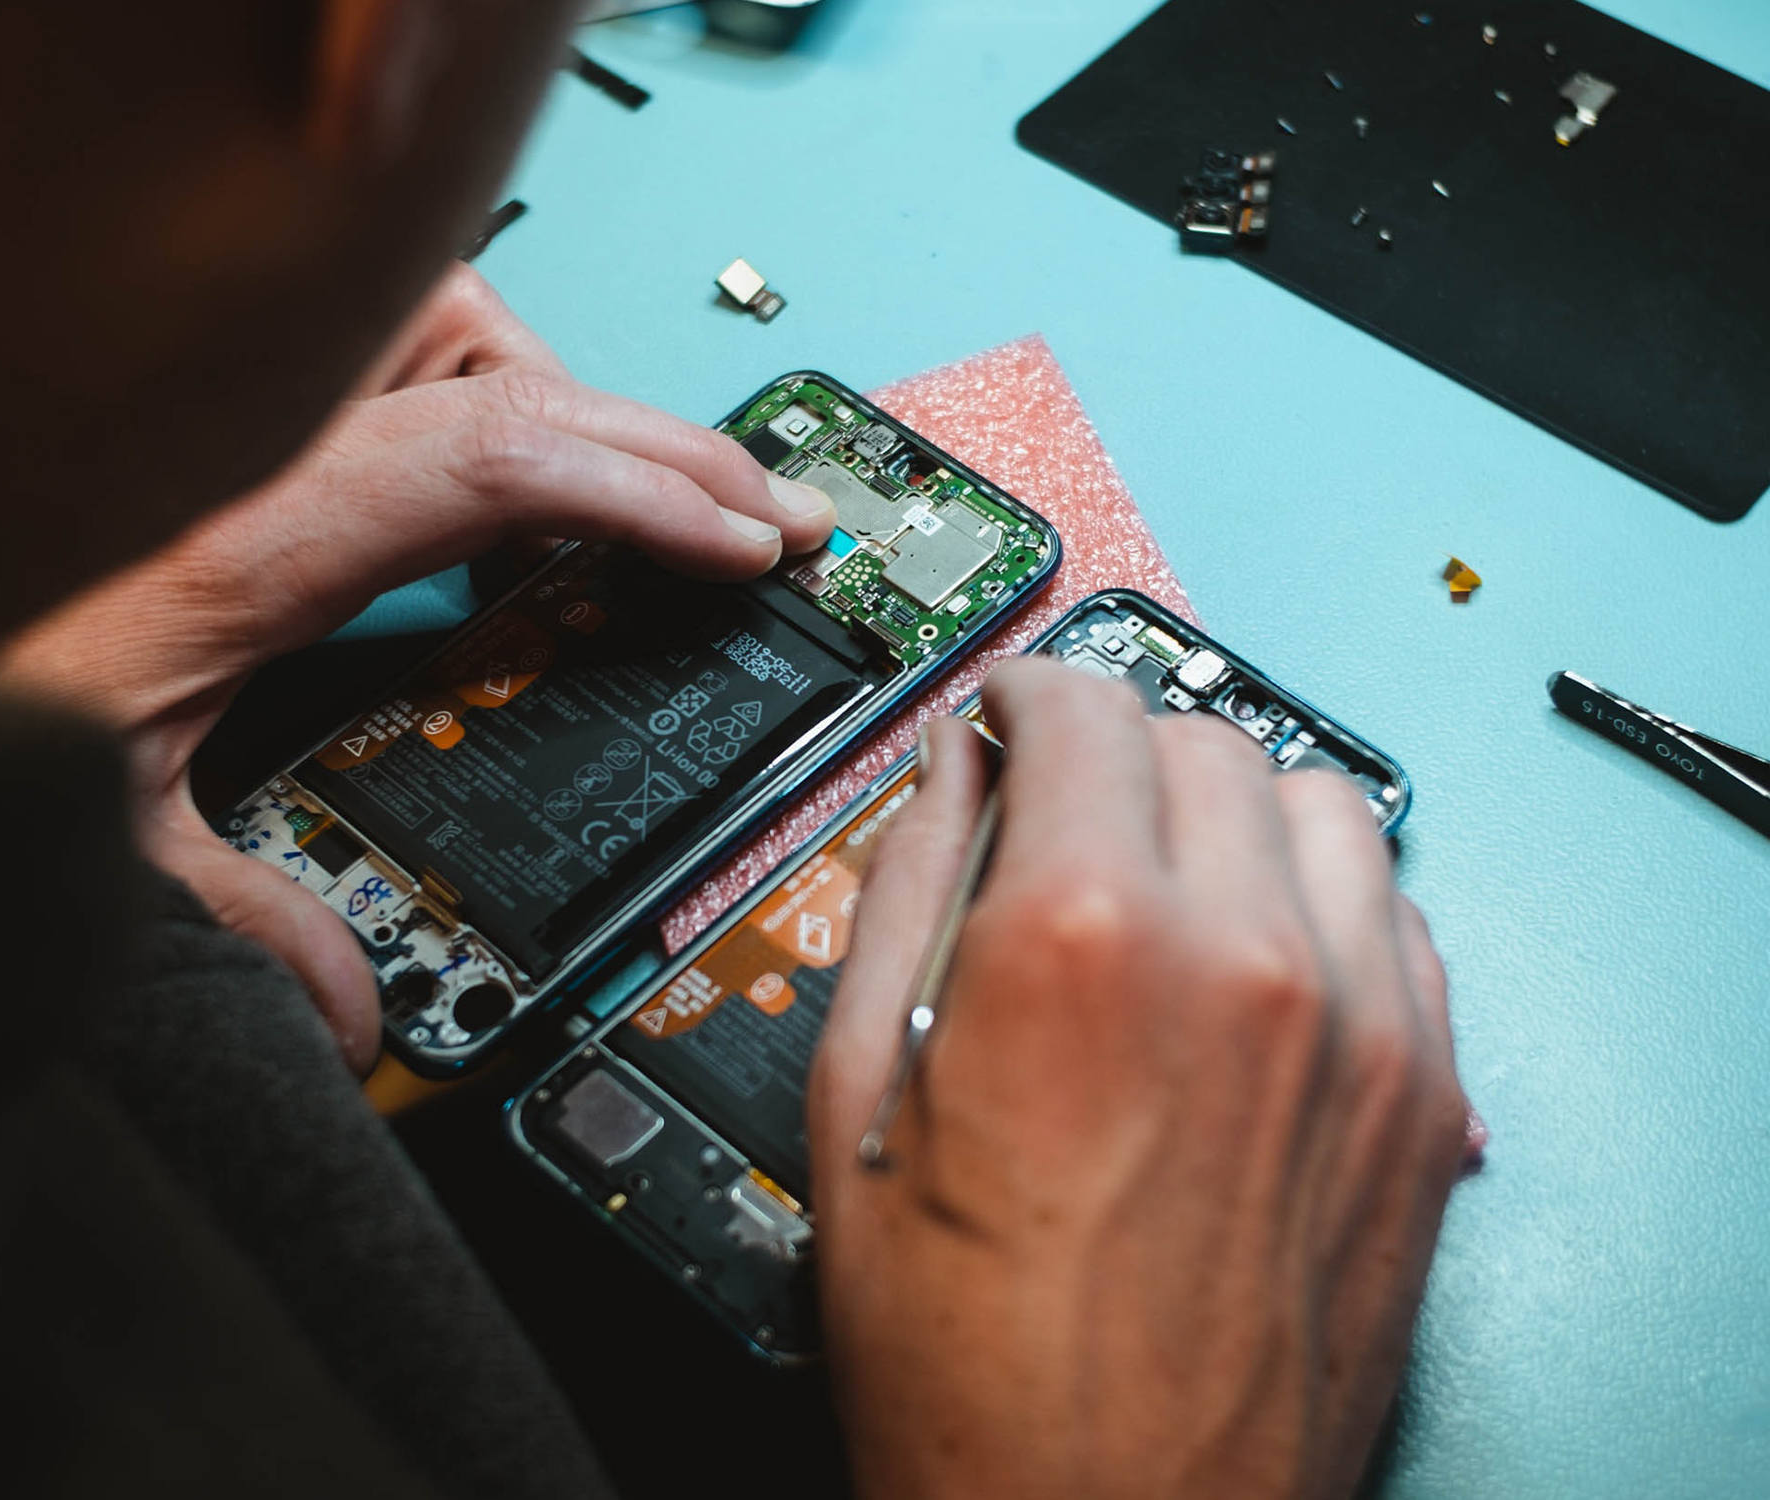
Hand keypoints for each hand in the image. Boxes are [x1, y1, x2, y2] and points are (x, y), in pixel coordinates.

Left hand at [0, 263, 833, 1071]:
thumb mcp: (98, 832)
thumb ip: (235, 920)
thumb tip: (353, 1015)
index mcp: (250, 540)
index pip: (488, 462)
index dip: (641, 491)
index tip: (747, 543)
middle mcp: (264, 444)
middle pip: (505, 372)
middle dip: (664, 444)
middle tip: (773, 511)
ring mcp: (264, 412)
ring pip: (461, 328)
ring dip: (569, 399)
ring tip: (652, 494)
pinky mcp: (262, 414)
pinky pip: (413, 352)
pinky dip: (496, 397)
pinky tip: (522, 487)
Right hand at [809, 661, 1466, 1499]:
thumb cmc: (971, 1360)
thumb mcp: (860, 1097)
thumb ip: (906, 889)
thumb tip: (945, 776)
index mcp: (1079, 941)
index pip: (1078, 709)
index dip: (1023, 696)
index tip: (1009, 718)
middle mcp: (1242, 958)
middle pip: (1198, 739)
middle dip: (1116, 751)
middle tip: (1063, 814)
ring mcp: (1357, 1028)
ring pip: (1318, 805)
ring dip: (1230, 809)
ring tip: (1165, 880)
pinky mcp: (1423, 1100)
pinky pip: (1396, 915)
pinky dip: (1321, 900)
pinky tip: (1252, 960)